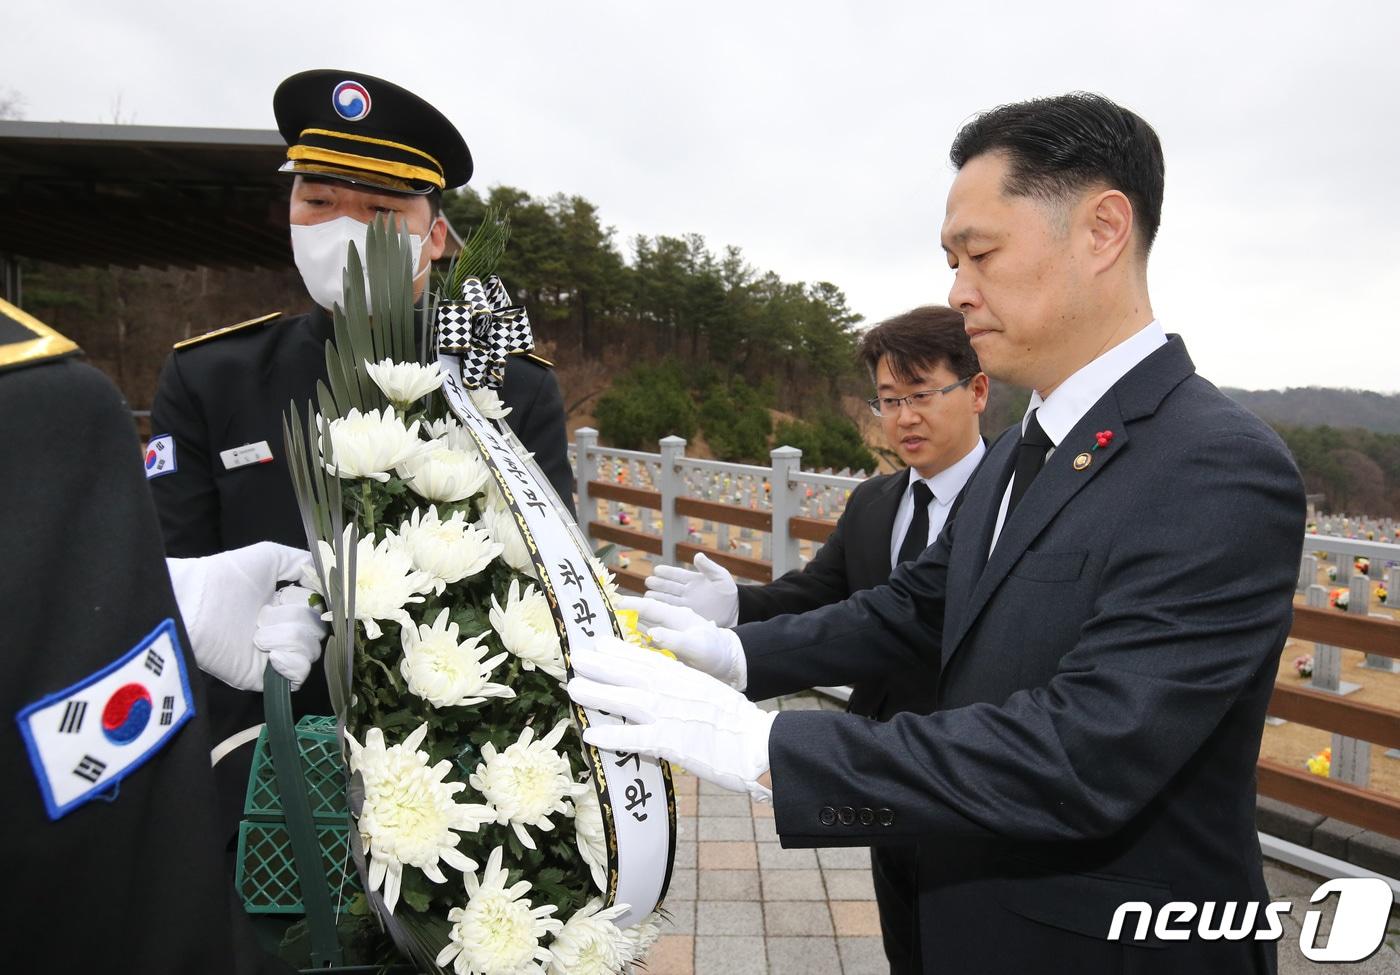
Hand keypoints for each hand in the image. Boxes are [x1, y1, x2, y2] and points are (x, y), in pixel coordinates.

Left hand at [168, 542, 320, 690]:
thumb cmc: (226, 577)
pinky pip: (299, 676)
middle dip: (296, 618)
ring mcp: (274, 655)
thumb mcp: (271, 556)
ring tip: (256, 633)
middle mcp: (282, 630)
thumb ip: (304, 562)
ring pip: (311, 651)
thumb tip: (327, 577)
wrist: (195, 604)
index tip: (291, 594)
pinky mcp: (265, 677)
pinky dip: (290, 661)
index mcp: (284, 605)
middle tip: (263, 613)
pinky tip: (269, 651)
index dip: (312, 602)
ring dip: (287, 637)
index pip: (320, 610)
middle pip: (319, 631)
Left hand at [568, 638, 775, 801]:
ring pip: (626, 700)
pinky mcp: (670, 742)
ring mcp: (670, 715)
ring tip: (573, 687)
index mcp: (684, 677)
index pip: (646, 660)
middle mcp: (673, 691)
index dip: (620, 651)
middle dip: (601, 665)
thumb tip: (663, 690)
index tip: (599, 643)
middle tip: (575, 657)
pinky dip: (613, 736)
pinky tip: (592, 735)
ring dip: (597, 693)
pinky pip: (636, 739)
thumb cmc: (737, 722)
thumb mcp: (708, 693)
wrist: (758, 743)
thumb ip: (683, 689)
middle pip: (631, 674)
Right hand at [619, 595, 746, 688]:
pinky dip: (638, 644)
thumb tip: (652, 632)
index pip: (651, 607)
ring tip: (610, 631)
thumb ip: (675, 639)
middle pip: (644, 616)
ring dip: (629, 628)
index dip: (633, 604)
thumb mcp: (696, 646)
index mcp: (678, 617)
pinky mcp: (671, 650)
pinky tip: (626, 648)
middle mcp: (671, 624)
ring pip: (645, 629)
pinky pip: (650, 644)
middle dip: (625, 613)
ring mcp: (670, 636)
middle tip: (604, 615)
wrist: (730, 665)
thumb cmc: (715, 652)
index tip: (614, 601)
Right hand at [644, 552, 738, 625]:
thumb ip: (708, 567)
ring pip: (669, 600)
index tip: (657, 569)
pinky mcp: (689, 615)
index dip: (667, 572)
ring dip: (658, 598)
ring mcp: (686, 604)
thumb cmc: (728, 590)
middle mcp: (686, 591)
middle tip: (648, 581)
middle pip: (669, 587)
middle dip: (659, 584)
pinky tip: (656, 609)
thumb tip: (697, 555)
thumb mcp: (720, 576)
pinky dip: (665, 610)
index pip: (677, 574)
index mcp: (693, 579)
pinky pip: (675, 612)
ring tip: (647, 596)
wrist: (735, 610)